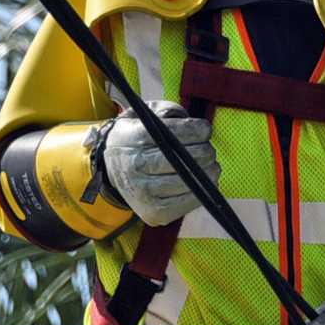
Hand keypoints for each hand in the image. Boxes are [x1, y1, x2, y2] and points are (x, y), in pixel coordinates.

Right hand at [90, 106, 219, 225]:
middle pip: (181, 160)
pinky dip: (202, 192)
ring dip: (208, 173)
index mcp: (131, 139)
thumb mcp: (144, 115)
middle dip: (204, 152)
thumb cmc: (137, 138)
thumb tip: (185, 119)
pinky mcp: (153, 213)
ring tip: (211, 165)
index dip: (194, 130)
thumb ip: (166, 111)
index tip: (206, 129)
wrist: (113, 170)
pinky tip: (204, 182)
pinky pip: (186, 204)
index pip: (170, 133)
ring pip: (187, 183)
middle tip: (209, 149)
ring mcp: (143, 193)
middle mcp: (134, 167)